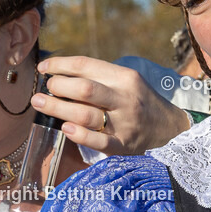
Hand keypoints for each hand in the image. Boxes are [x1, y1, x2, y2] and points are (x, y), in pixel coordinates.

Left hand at [32, 56, 191, 155]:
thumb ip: (99, 78)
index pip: (87, 65)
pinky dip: (80, 135)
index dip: (60, 65)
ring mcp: (125, 123)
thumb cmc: (140, 102)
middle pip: (84, 89)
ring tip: (39, 103)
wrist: (170, 129)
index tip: (44, 68)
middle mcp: (125, 98)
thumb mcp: (126, 82)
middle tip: (45, 89)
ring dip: (57, 108)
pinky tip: (65, 129)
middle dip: (58, 86)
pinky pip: (99, 142)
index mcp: (125, 78)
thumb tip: (59, 74)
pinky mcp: (123, 146)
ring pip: (86, 114)